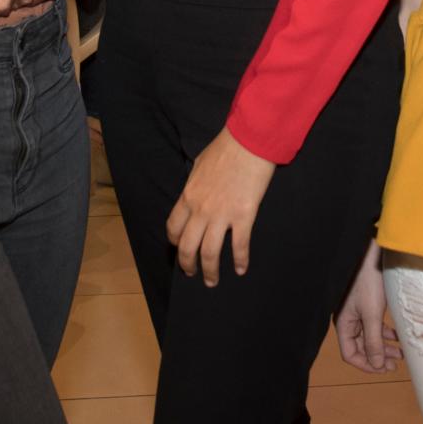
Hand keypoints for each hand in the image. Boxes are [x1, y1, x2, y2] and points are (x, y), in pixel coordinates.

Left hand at [166, 128, 275, 285]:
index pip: (174, 228)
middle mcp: (200, 210)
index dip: (176, 243)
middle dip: (188, 265)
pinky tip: (241, 269)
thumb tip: (195, 194)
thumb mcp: (199, 165)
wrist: (248, 142)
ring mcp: (221, 215)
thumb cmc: (225, 149)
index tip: (180, 249)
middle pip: (188, 247)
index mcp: (187, 196)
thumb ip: (195, 185)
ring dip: (210, 271)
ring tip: (212, 281)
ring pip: (210, 253)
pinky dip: (240, 261)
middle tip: (192, 274)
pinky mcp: (243, 217)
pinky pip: (239, 246)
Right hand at [336, 241, 400, 373]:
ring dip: (384, 346)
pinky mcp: (368, 304)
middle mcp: (349, 321)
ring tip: (401, 353)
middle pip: (361, 347)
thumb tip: (376, 365)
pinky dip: (386, 332)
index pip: (350, 354)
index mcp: (344, 325)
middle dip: (378, 357)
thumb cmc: (368, 283)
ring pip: (370, 337)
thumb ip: (374, 341)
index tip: (384, 369)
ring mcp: (358, 312)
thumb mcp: (372, 315)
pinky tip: (398, 335)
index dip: (367, 365)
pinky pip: (375, 325)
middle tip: (395, 365)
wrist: (370, 255)